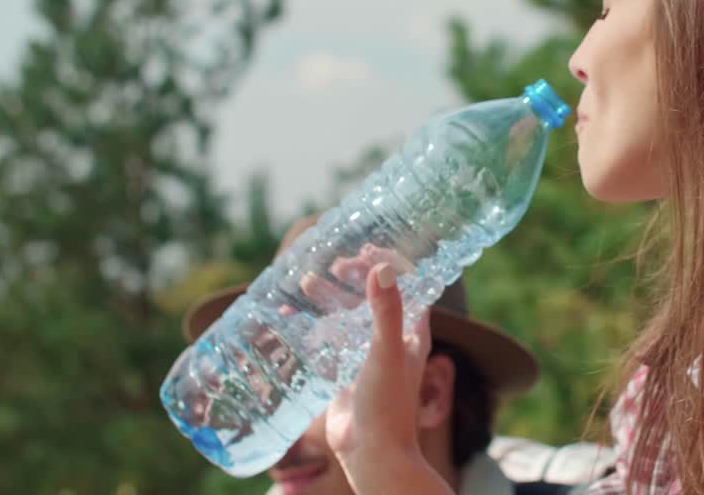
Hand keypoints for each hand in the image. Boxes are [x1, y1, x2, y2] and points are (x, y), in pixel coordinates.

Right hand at [325, 262, 450, 494]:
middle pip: (373, 297)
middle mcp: (392, 341)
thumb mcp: (387, 351)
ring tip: (306, 280)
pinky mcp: (345, 373)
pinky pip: (327, 341)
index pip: (408, 286)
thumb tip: (381, 267)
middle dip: (354, 277)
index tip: (367, 249)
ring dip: (329, 298)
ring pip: (346, 317)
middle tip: (335, 263)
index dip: (389, 264)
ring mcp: (366, 357)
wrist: (371, 455)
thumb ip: (386, 311)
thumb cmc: (389, 405)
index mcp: (412, 332)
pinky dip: (312, 326)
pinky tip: (291, 316)